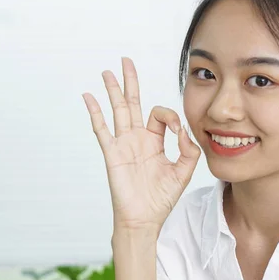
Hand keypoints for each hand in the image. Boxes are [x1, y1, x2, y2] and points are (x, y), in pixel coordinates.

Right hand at [82, 57, 200, 233]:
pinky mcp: (112, 153)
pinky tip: (89, 97)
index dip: (171, 117)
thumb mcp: (184, 172)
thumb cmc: (161, 198)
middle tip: (126, 61)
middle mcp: (137, 138)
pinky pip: (101, 129)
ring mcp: (123, 144)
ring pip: (116, 110)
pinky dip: (95, 112)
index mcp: (154, 141)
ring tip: (107, 72)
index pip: (160, 115)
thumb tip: (185, 131)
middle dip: (130, 82)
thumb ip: (189, 150)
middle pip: (132, 103)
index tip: (180, 132)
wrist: (144, 218)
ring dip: (112, 90)